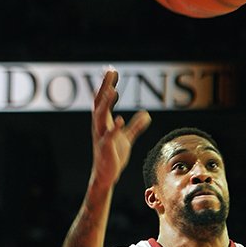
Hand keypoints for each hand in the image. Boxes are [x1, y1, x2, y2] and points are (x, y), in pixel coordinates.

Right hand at [90, 69, 150, 188]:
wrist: (106, 176)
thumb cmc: (113, 156)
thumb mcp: (127, 139)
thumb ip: (136, 126)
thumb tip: (146, 114)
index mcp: (104, 123)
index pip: (103, 100)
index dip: (106, 85)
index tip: (111, 70)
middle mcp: (100, 127)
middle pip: (99, 103)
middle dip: (104, 87)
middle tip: (110, 72)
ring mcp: (101, 137)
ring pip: (100, 117)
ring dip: (105, 103)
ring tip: (111, 90)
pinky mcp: (105, 149)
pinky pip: (109, 137)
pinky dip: (114, 128)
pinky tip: (121, 120)